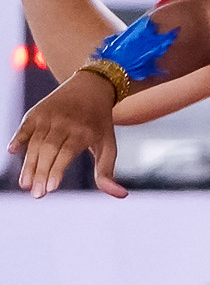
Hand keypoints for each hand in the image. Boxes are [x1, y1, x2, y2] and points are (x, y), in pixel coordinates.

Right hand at [11, 71, 124, 196]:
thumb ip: (107, 172)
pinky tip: (12, 151)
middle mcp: (65, 123)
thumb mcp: (108, 146)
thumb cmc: (99, 125)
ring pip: (35, 142)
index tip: (50, 189)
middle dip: (41, 173)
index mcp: (84, 132)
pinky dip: (18, 137)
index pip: (66, 154)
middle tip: (36, 194)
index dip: (57, 170)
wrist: (90, 88)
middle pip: (49, 150)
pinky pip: (25, 126)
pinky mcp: (37, 112)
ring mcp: (49, 116)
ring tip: (25, 184)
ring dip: (28, 164)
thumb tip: (122, 196)